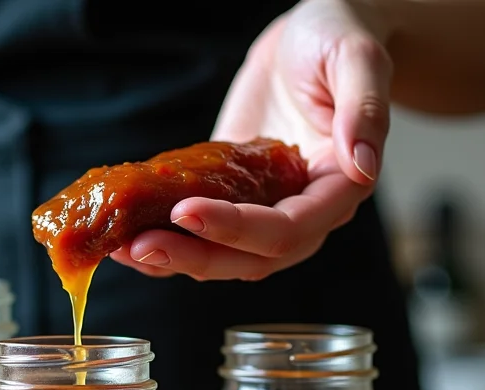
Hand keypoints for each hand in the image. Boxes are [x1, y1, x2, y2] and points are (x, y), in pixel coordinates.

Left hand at [112, 0, 392, 280]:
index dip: (238, 228)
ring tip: (120, 249)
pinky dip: (164, 240)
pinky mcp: (230, 199)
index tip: (186, 211)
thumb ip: (364, 109)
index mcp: (338, 188)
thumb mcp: (357, 58)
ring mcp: (264, 211)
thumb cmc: (336, 39)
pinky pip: (199, 234)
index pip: (288, 228)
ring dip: (172, 259)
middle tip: (141, 245)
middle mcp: (304, 212)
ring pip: (221, 257)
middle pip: (250, 258)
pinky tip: (121, 239)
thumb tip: (362, 165)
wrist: (309, 37)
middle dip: (194, 255)